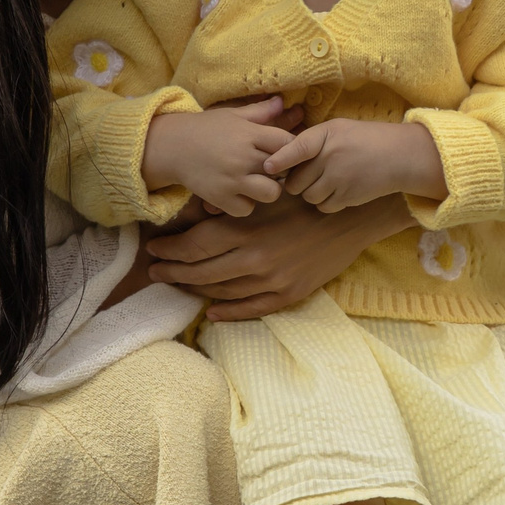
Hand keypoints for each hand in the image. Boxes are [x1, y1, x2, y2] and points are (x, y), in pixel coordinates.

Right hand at [141, 97, 298, 216]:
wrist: (171, 146)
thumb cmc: (204, 128)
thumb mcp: (232, 115)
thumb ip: (259, 112)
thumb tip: (282, 102)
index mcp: (248, 134)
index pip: (288, 143)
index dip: (291, 148)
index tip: (283, 151)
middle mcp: (242, 158)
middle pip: (283, 171)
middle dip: (280, 170)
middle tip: (270, 169)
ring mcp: (232, 180)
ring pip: (271, 194)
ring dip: (266, 190)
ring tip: (256, 182)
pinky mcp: (220, 198)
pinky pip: (247, 209)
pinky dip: (245, 204)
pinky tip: (237, 193)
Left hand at [143, 192, 410, 319]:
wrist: (351, 218)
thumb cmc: (305, 197)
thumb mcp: (265, 191)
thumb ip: (230, 203)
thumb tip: (195, 210)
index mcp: (244, 229)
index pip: (192, 246)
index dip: (168, 249)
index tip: (153, 249)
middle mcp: (253, 259)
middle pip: (199, 272)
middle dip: (172, 272)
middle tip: (154, 272)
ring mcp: (271, 280)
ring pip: (220, 292)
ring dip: (195, 290)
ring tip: (178, 285)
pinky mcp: (288, 294)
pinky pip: (250, 309)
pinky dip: (228, 313)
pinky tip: (212, 312)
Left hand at [264, 118, 445, 212]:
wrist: (400, 156)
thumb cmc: (365, 139)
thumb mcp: (338, 128)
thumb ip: (311, 140)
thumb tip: (280, 156)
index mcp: (327, 136)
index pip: (297, 148)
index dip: (280, 158)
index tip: (267, 166)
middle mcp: (332, 158)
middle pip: (296, 181)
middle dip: (296, 181)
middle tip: (307, 175)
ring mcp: (340, 179)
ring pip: (308, 196)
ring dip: (311, 193)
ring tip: (324, 181)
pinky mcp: (348, 197)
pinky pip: (323, 207)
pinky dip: (325, 203)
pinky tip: (336, 190)